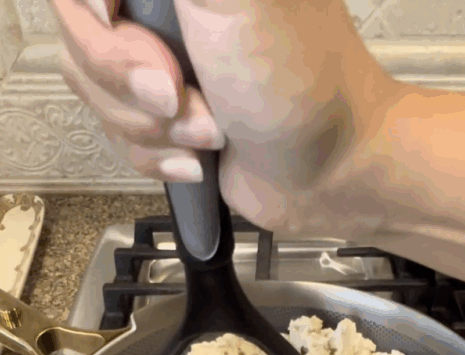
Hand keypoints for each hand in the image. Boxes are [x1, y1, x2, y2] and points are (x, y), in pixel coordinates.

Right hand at [51, 0, 394, 231]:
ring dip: (149, 127)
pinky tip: (201, 157)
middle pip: (79, 32)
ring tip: (211, 131)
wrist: (332, 175)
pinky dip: (156, 155)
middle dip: (129, 83)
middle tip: (182, 96)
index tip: (119, 26)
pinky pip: (114, 132)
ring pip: (92, 88)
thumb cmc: (301, 85)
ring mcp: (158, 56)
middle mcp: (163, 1)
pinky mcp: (160, 112)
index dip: (91, 10)